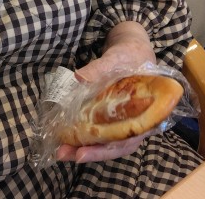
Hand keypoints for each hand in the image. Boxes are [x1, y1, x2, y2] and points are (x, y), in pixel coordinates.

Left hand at [56, 21, 155, 162]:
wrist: (132, 49)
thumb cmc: (131, 55)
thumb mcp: (118, 58)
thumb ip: (101, 68)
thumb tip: (79, 78)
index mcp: (144, 115)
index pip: (126, 141)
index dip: (104, 150)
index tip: (82, 154)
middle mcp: (133, 123)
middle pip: (112, 145)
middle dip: (87, 152)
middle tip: (63, 154)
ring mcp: (120, 119)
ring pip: (104, 140)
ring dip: (83, 146)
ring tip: (61, 150)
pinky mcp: (109, 114)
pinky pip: (97, 127)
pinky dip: (83, 133)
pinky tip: (66, 136)